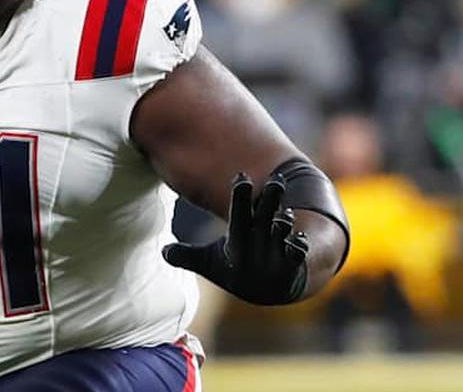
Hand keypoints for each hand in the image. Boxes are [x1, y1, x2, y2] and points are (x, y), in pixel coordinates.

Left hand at [163, 172, 308, 304]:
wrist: (268, 286)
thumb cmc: (237, 268)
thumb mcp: (209, 264)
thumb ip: (187, 256)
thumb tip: (163, 252)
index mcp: (241, 229)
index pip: (239, 208)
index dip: (240, 194)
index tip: (241, 176)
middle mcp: (261, 233)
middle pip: (265, 211)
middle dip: (271, 196)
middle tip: (276, 179)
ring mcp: (278, 246)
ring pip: (282, 229)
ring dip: (283, 223)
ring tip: (283, 218)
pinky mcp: (293, 263)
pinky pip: (299, 253)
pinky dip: (298, 247)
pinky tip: (297, 243)